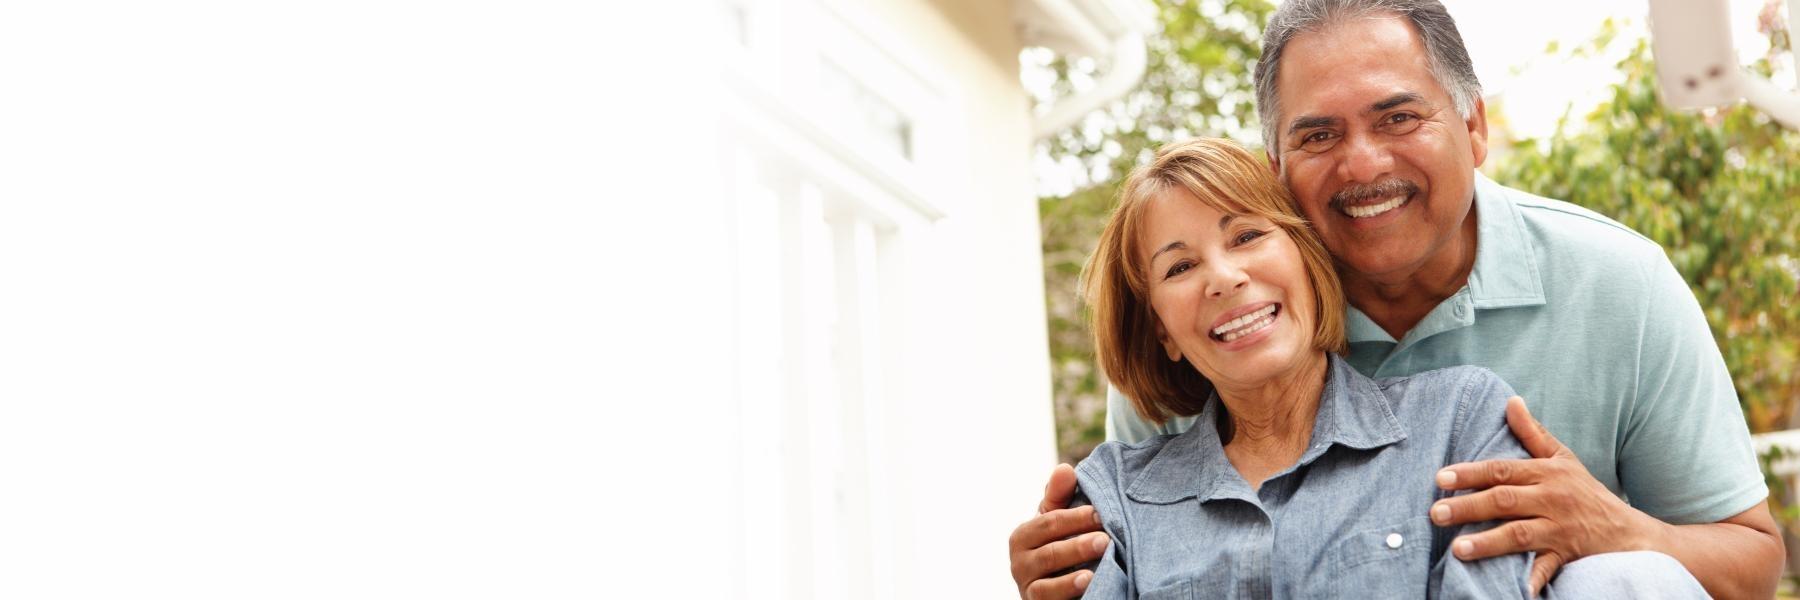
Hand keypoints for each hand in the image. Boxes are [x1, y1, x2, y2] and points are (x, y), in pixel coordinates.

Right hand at [1008, 463, 1109, 599]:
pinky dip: (1069, 587)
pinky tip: (1089, 580)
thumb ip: (1060, 498)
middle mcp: (1019, 561)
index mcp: (1023, 536)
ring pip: (1049, 572)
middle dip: (1079, 541)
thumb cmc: (1058, 552)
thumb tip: (1065, 469)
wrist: (1055, 594)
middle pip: (1050, 548)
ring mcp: (1027, 585)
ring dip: (1077, 560)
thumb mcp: (1058, 525)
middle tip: (1106, 536)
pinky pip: (1048, 595)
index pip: (1049, 522)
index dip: (1076, 517)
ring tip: (1101, 552)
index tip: (1101, 513)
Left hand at [1431, 397, 1657, 595]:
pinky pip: (1547, 568)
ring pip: (1520, 534)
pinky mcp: (1567, 555)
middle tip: (1435, 513)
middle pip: (1505, 501)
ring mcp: (1559, 529)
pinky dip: (1531, 579)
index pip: (1502, 470)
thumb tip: (1510, 401)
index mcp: (1547, 473)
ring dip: (1488, 542)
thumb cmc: (1587, 492)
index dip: (1470, 473)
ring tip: (1457, 549)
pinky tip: (1515, 589)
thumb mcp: (1564, 458)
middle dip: (1468, 507)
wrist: (1629, 531)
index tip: (1440, 478)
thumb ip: (1533, 433)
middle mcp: (1552, 499)